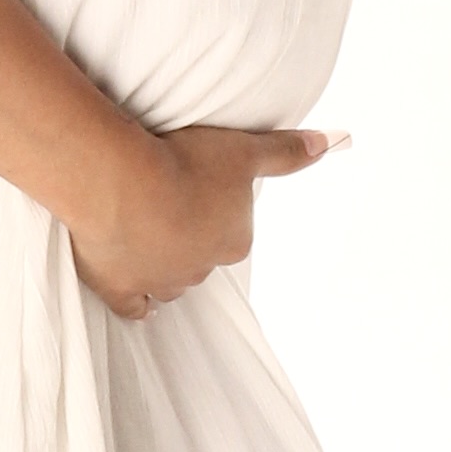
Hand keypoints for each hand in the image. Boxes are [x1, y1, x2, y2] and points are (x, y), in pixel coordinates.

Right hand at [69, 120, 338, 320]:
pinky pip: (133, 308)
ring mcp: (161, 282)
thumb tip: (328, 143)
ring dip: (163, 267)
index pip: (231, 234)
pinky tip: (139, 302)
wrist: (124, 184)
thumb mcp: (243, 150)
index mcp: (234, 241)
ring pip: (170, 283)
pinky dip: (136, 305)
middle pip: (201, 258)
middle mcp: (203, 269)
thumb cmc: (184, 164)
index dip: (215, 215)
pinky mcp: (122, 290)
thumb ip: (285, 152)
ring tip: (146, 241)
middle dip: (189, 240)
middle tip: (167, 208)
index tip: (197, 194)